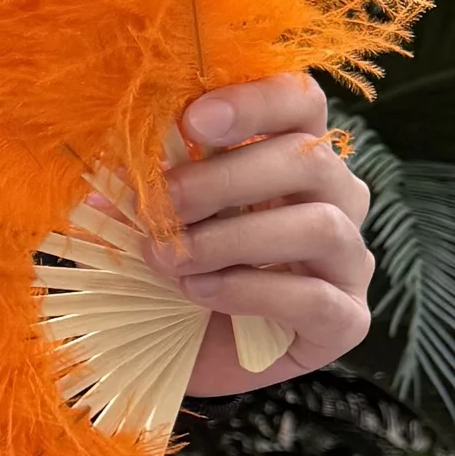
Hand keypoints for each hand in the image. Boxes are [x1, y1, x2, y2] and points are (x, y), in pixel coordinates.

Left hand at [152, 74, 373, 396]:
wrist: (183, 355)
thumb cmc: (171, 272)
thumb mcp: (150, 223)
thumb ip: (142, 194)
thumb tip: (106, 183)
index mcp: (292, 155)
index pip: (300, 101)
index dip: (254, 101)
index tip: (194, 119)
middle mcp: (335, 199)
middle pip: (309, 159)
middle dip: (224, 178)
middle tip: (162, 205)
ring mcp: (347, 259)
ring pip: (318, 225)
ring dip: (231, 239)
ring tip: (170, 259)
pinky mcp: (346, 320)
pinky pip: (314, 297)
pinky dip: (249, 291)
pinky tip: (200, 292)